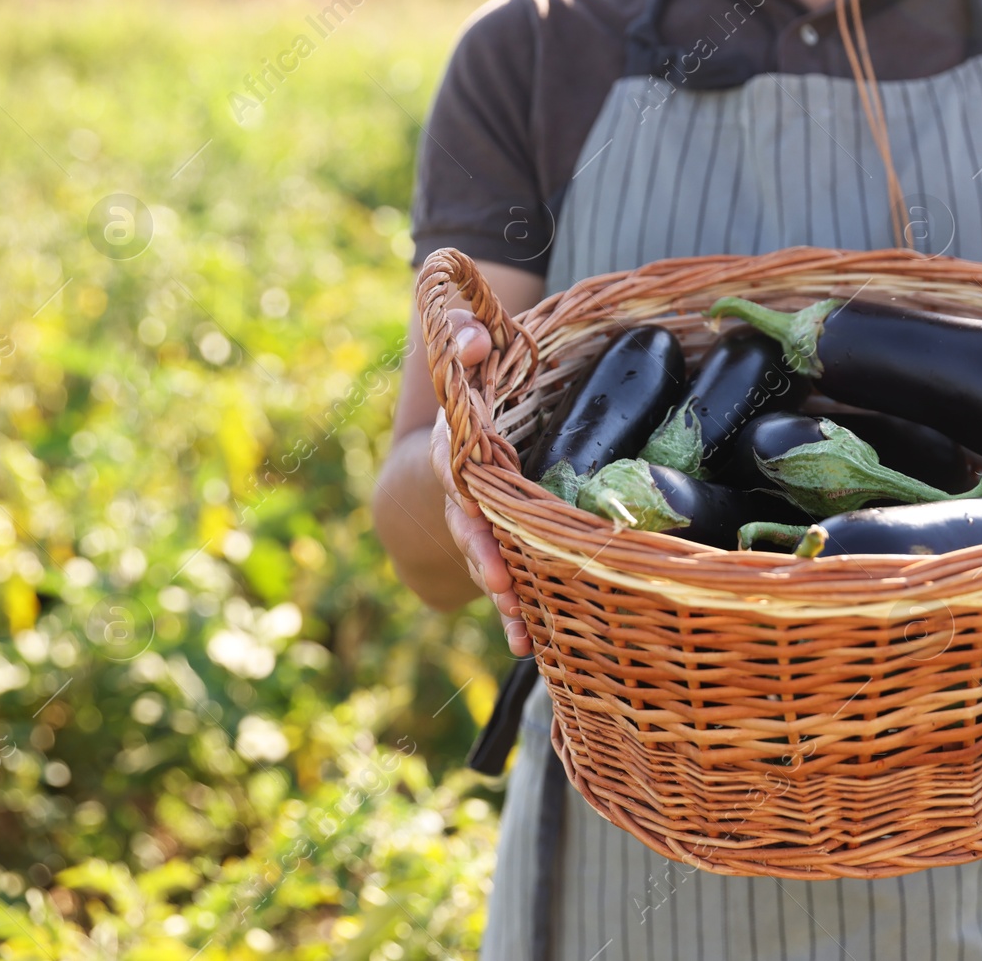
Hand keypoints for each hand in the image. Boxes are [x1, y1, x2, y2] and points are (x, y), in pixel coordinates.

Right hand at [428, 314, 530, 656]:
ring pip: (486, 563)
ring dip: (500, 593)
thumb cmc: (471, 401)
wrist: (452, 448)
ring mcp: (477, 526)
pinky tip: (529, 645)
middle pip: (467, 524)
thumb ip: (465, 338)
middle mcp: (460, 490)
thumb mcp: (467, 364)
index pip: (454, 456)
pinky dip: (514, 616)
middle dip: (482, 552)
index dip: (462, 479)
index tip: (473, 498)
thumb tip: (474, 335)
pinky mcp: (498, 550)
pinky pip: (506, 585)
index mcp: (455, 445)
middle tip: (497, 578)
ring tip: (516, 623)